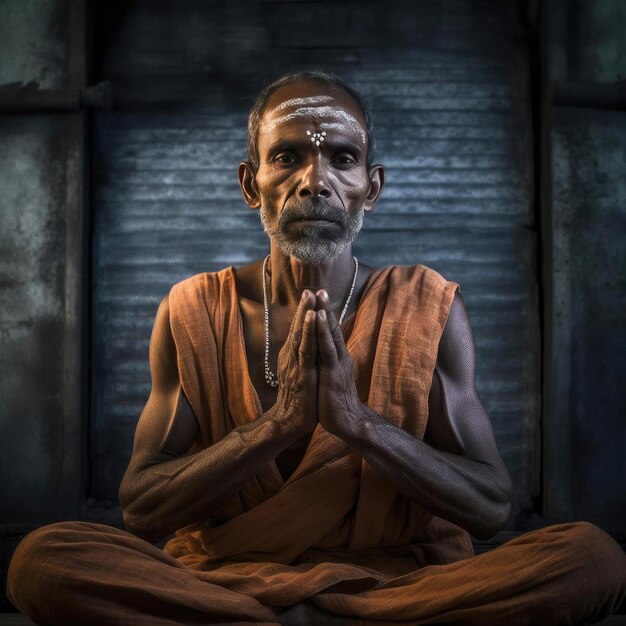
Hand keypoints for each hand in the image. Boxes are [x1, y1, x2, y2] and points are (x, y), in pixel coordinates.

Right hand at [270, 289, 318, 436]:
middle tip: (309, 289)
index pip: (298, 329)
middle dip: (304, 307)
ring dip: (305, 314)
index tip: (310, 295)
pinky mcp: (302, 372)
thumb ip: (303, 358)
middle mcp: (291, 355)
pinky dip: (308, 331)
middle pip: (298, 327)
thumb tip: (309, 346)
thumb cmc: (299, 397)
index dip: (304, 312)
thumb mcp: (300, 372)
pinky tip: (312, 318)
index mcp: (292, 354)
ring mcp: (295, 363)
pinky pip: (306, 348)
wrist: (291, 420)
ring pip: (300, 333)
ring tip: (310, 296)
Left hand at [315, 290, 362, 436]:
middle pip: (332, 327)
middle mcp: (339, 356)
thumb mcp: (331, 377)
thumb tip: (324, 354)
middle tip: (319, 287)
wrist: (347, 422)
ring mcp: (337, 363)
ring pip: (331, 333)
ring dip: (326, 313)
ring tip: (320, 295)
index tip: (318, 298)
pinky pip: (327, 348)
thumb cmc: (336, 400)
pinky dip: (324, 331)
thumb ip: (329, 364)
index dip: (325, 315)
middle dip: (325, 307)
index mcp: (337, 358)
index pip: (330, 333)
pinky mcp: (333, 372)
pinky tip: (320, 318)